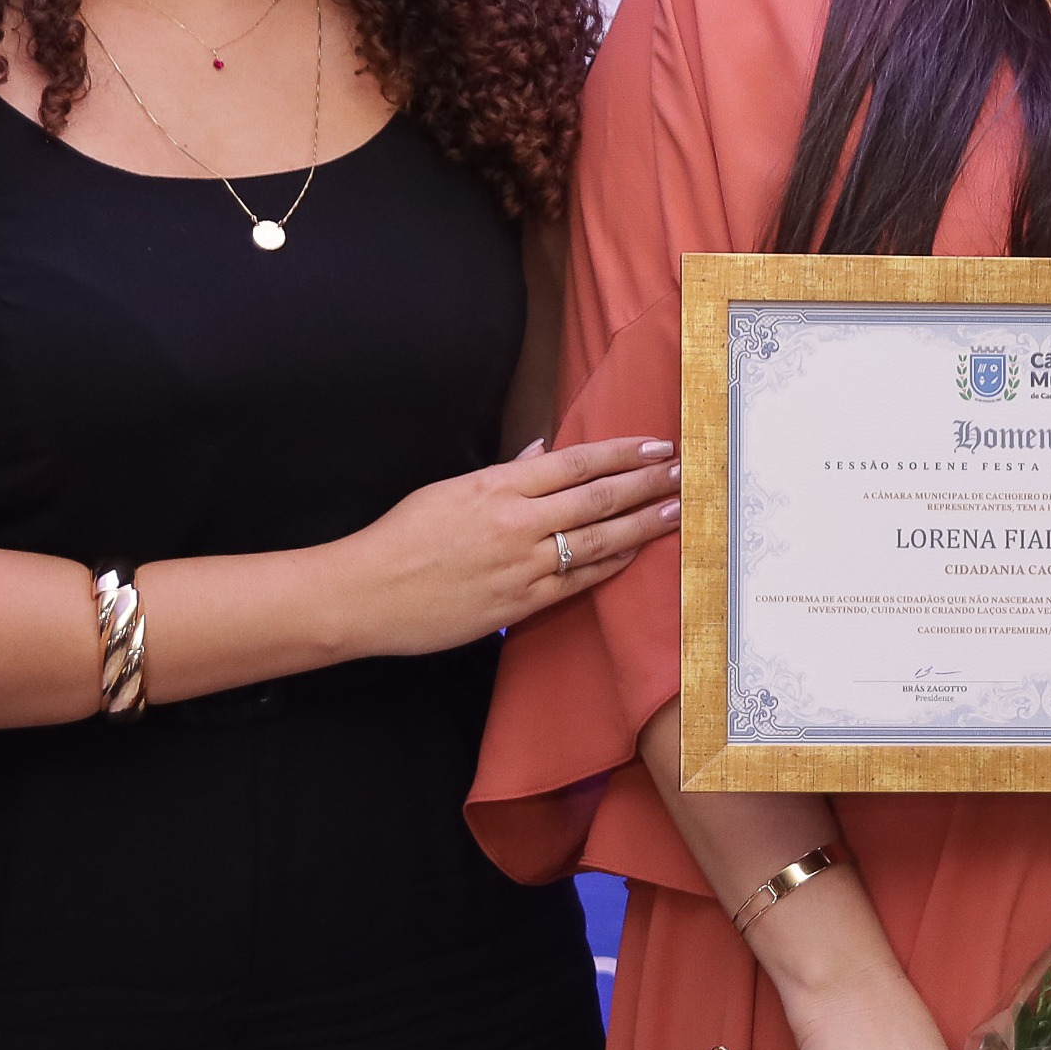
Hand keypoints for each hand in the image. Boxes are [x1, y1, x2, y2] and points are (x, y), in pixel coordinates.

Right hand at [338, 436, 677, 653]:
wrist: (366, 595)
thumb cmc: (401, 538)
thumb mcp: (448, 490)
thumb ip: (503, 473)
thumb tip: (544, 450)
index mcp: (497, 486)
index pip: (576, 463)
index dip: (622, 453)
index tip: (656, 445)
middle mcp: (516, 523)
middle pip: (597, 498)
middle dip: (647, 483)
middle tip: (684, 473)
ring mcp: (521, 566)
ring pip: (597, 540)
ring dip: (642, 524)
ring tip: (675, 511)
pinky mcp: (520, 605)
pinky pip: (577, 582)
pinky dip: (610, 565)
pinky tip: (635, 553)